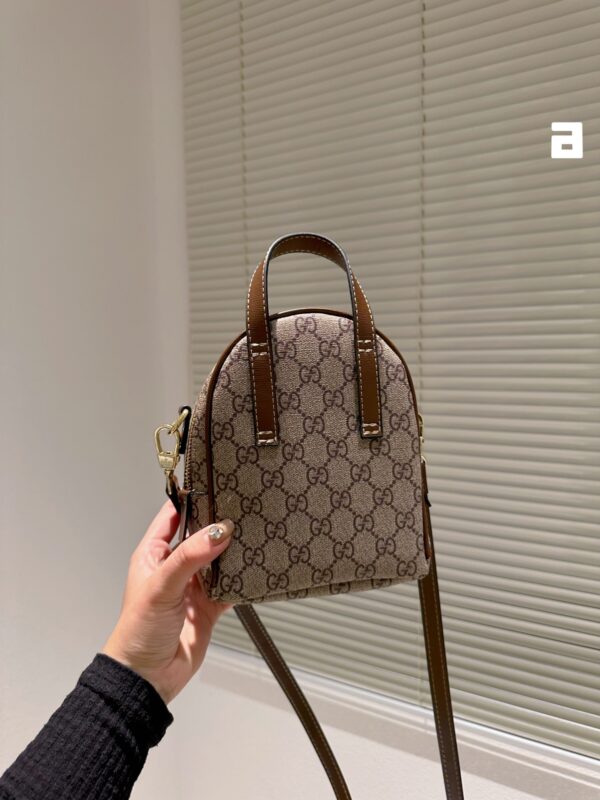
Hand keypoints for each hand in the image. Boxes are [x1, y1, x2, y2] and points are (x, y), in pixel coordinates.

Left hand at [102, 500, 233, 704]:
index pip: (173, 515)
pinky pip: (230, 586)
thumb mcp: (162, 586)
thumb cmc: (138, 632)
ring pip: (218, 558)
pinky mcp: (210, 607)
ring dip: (232, 551)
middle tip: (240, 508)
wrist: (148, 678)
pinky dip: (241, 579)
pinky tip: (252, 570)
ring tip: (251, 534)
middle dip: (218, 523)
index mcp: (154, 554)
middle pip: (200, 534)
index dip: (191, 498)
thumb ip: (190, 556)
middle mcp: (174, 566)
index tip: (214, 484)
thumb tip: (218, 531)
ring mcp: (193, 586)